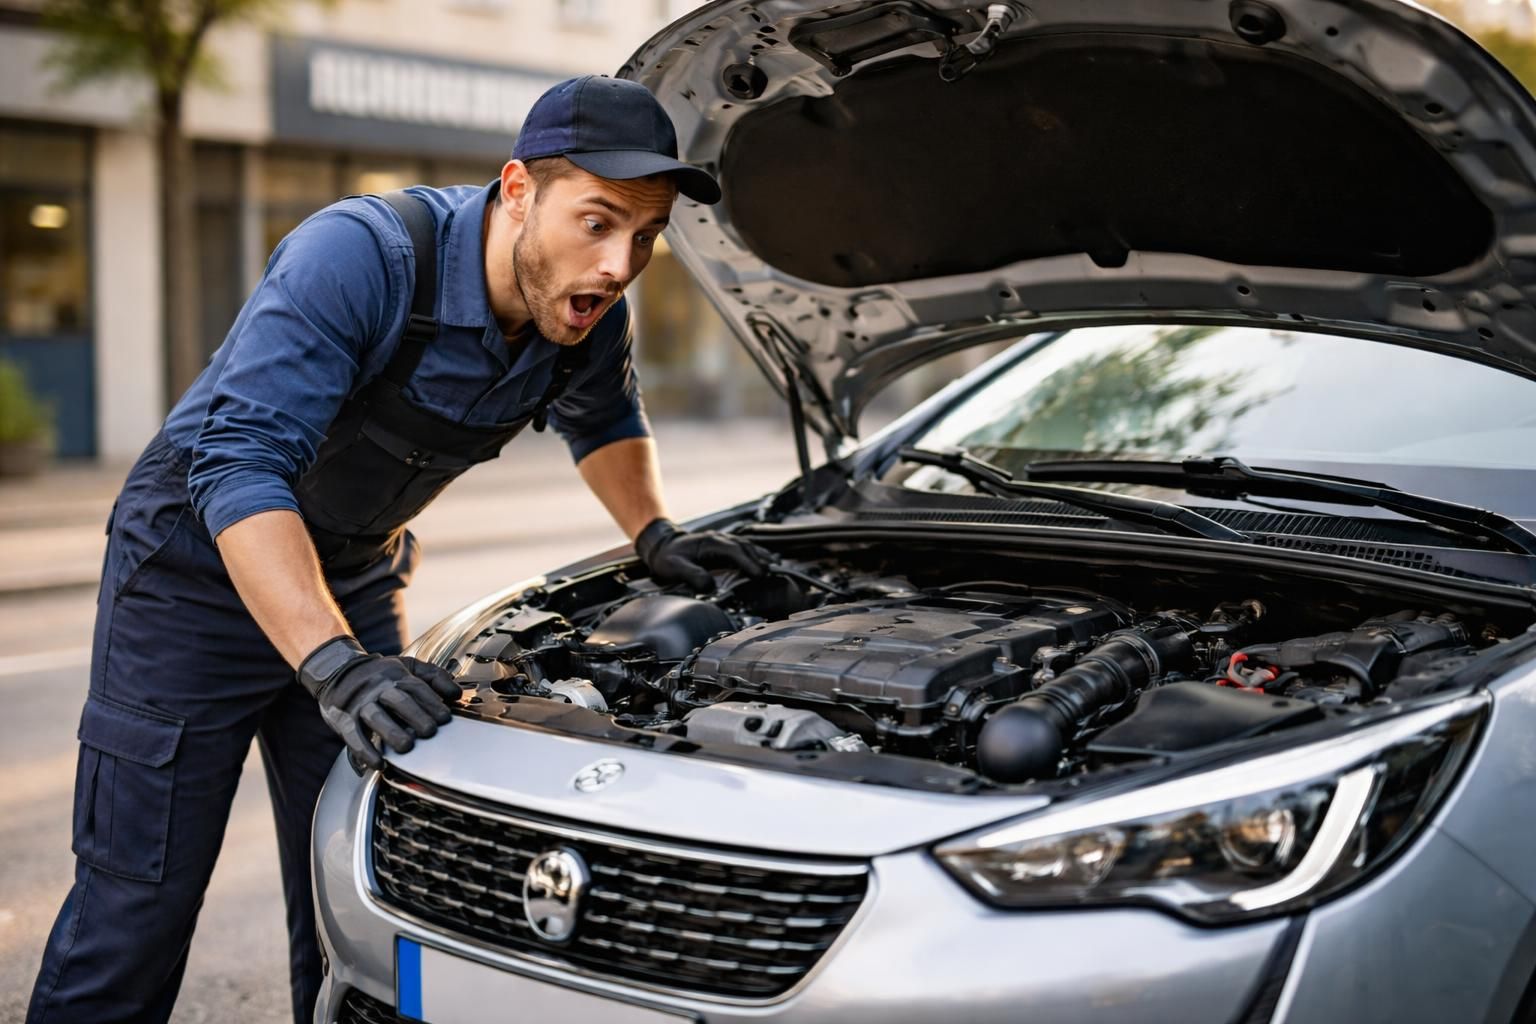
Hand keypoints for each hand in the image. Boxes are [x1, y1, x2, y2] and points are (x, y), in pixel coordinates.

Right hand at [297, 636, 460, 769]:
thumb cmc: (380, 674)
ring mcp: (360, 703)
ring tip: (406, 747)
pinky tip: (378, 763)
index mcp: (396, 675)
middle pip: (398, 700)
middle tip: (429, 731)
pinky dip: (365, 751)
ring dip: (391, 732)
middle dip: (415, 716)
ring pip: (375, 717)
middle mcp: (378, 687)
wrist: (338, 671)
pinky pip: (353, 735)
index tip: (445, 718)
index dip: (431, 703)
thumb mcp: (407, 666)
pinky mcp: (344, 718)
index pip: (416, 688)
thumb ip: (434, 677)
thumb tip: (457, 693)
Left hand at [634, 517, 771, 591]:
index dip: (748, 562)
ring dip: (760, 554)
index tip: (759, 574)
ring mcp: (722, 541)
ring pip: (746, 545)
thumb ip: (692, 575)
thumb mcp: (674, 567)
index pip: (734, 551)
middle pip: (744, 547)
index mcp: (709, 543)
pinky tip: (764, 558)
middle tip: (772, 572)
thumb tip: (710, 586)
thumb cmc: (668, 557)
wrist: (661, 545)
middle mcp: (718, 539)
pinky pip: (743, 547)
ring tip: (774, 565)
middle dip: (759, 559)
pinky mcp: (723, 546)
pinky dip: (755, 553)